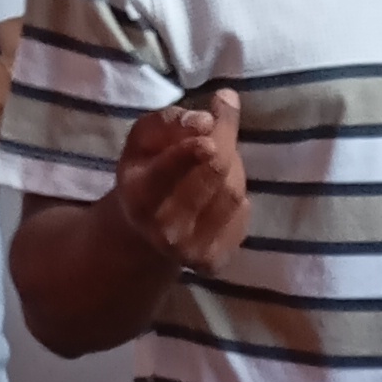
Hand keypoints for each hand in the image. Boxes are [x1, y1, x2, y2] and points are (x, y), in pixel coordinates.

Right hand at [116, 93, 250, 271]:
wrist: (146, 234)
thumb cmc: (147, 173)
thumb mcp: (144, 141)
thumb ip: (169, 121)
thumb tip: (207, 118)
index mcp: (139, 195)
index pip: (167, 172)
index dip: (189, 151)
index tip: (208, 128)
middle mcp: (163, 229)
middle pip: (214, 172)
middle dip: (223, 143)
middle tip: (218, 130)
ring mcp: (190, 251)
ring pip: (233, 193)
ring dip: (233, 169)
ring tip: (216, 165)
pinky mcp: (213, 263)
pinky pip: (243, 215)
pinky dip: (238, 199)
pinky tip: (219, 196)